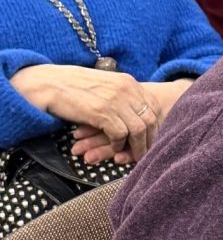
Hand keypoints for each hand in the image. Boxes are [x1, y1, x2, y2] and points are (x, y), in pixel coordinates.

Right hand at [11, 63, 159, 160]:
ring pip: (138, 129)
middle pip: (150, 119)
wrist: (49, 83)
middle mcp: (126, 90)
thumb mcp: (105, 85)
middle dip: (150, 139)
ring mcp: (115, 100)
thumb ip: (122, 96)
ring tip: (133, 156)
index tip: (152, 139)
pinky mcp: (101, 112)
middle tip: (146, 153)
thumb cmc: (74, 87)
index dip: (155, 126)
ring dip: (137, 146)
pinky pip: (120, 134)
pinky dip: (119, 145)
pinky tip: (114, 148)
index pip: (153, 107)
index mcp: (129, 83)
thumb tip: (135, 115)